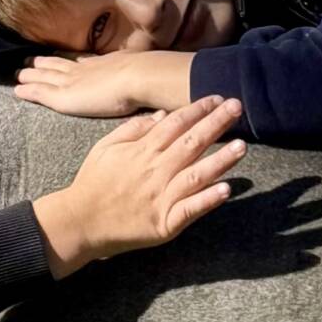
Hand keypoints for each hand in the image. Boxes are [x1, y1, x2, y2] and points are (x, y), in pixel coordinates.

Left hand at [15, 50, 193, 118]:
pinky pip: (41, 93)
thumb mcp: (142, 73)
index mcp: (102, 65)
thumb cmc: (148, 79)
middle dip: (44, 64)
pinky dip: (29, 91)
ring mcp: (72, 82)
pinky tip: (17, 91)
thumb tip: (154, 81)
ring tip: (19, 73)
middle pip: (58, 65)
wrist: (140, 77)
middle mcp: (84, 70)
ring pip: (45, 77)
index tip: (56, 57)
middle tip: (28, 61)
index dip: (66, 60)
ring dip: (31, 75)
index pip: (79, 62)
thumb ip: (141, 78)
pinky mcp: (64, 96)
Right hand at [33, 96, 243, 275]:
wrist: (80, 222)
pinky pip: (190, 210)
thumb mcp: (105, 147)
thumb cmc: (93, 182)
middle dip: (216, 124)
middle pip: (191, 142)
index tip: (217, 98)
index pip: (175, 124)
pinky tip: (227, 189)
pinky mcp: (165, 223)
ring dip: (221, 160)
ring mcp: (161, 197)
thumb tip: (162, 114)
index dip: (198, 109)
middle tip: (238, 107)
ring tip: (241, 146)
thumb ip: (133, 128)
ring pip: (196, 174)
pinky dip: (208, 199)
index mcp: (142, 150)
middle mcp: (155, 170)